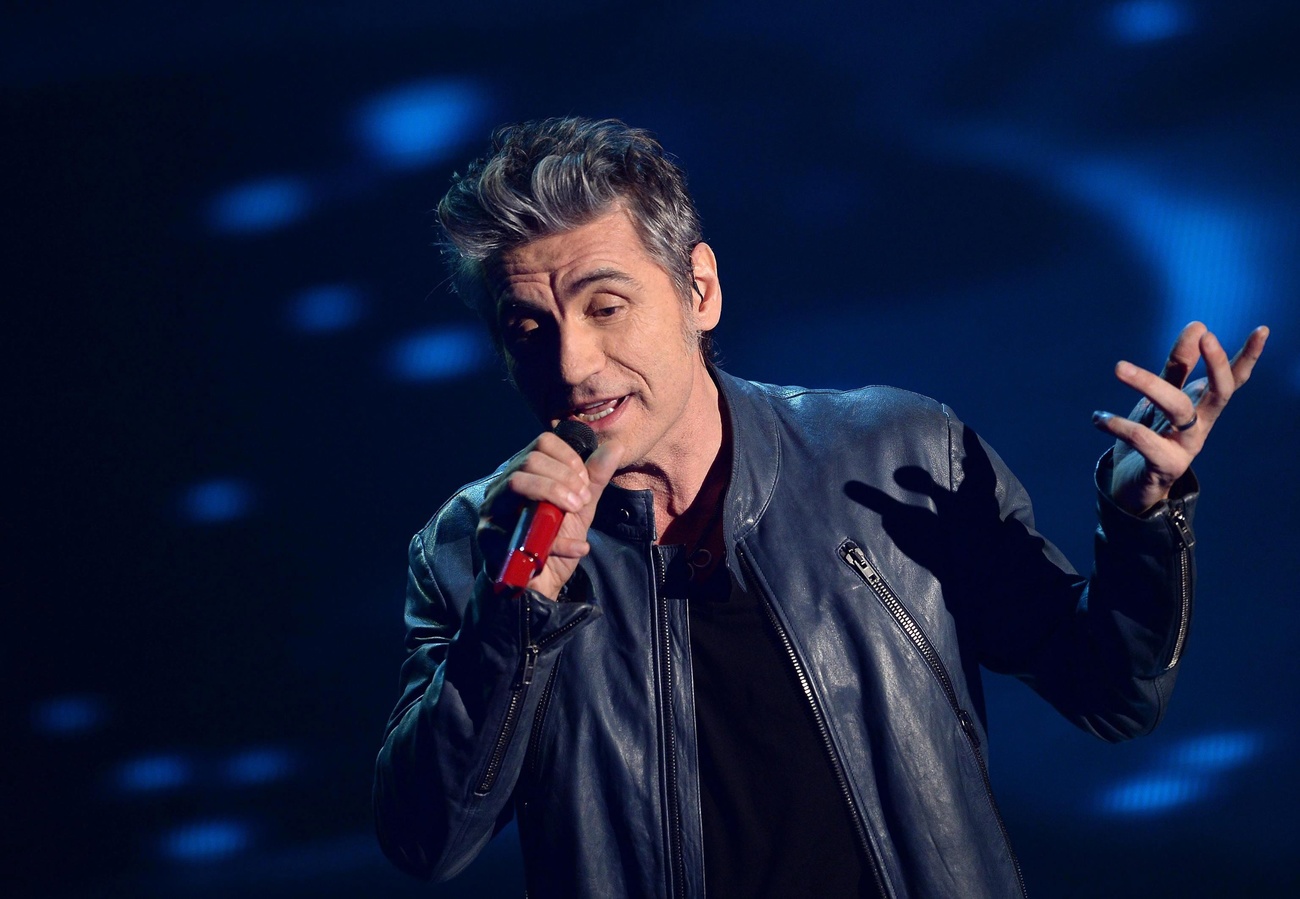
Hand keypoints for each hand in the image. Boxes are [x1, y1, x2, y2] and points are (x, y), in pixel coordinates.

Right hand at [478, 432, 622, 599]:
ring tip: (576, 511)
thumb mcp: (581, 507)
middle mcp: (503, 486)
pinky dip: (555, 541)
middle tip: (583, 501)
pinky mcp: (488, 538)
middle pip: (529, 461)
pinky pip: (518, 531)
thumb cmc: (554, 539)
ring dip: (553, 494)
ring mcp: (492, 510)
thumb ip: (595, 479)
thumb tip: (615, 447)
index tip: (584, 482)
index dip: (568, 458)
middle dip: (564, 478)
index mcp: (525, 473)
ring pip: (516, 484)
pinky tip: (577, 548)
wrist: (541, 583)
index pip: (542, 443)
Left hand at [1093, 321, 1267, 514]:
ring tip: (1118, 367)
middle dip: (1216, 363)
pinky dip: (1118, 424)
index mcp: (1203, 407)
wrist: (1130, 487)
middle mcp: (1201, 426)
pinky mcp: (1164, 465)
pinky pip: (1144, 439)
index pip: (1232, 380)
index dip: (1247, 357)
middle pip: (1218, 392)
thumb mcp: (1161, 397)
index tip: (1263, 329)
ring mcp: (1186, 447)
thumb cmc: (1150, 436)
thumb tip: (1198, 325)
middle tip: (1205, 335)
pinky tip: (1098, 417)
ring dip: (1149, 383)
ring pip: (1178, 409)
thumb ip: (1178, 366)